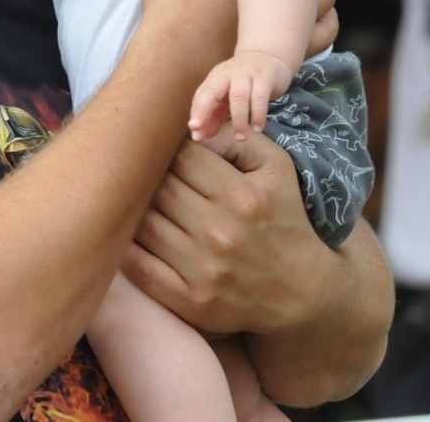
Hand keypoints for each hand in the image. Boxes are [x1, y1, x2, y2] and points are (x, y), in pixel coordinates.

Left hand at [123, 133, 320, 334]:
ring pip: (144, 223)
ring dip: (138, 210)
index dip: (171, 149)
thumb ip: (237, 139)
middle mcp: (221, 233)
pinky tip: (134, 236)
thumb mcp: (277, 169)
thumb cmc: (283, 220)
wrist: (301, 295)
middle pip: (160, 187)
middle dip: (153, 177)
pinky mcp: (189, 302)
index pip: (183, 157)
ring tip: (145, 203)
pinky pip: (138, 267)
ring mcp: (203, 271)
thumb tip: (193, 128)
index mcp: (243, 196)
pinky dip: (128, 248)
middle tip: (150, 175)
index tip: (170, 153)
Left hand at [189, 50, 292, 141]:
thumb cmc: (241, 83)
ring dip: (238, 119)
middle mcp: (228, 74)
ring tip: (240, 137)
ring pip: (239, 96)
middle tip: (202, 135)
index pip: (202, 95)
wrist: (267, 57)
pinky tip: (258, 128)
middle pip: (213, 91)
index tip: (193, 128)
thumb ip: (212, 117)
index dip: (197, 111)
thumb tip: (199, 136)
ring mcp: (247, 74)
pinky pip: (260, 96)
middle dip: (205, 111)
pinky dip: (258, 114)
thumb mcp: (225, 99)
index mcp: (215, 79)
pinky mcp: (265, 77)